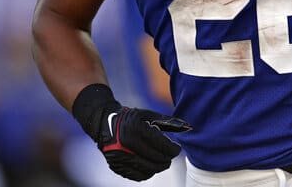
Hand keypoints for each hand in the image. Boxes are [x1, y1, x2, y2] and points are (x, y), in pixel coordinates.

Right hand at [74, 84, 190, 180]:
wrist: (104, 123)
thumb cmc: (130, 118)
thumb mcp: (148, 115)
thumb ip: (167, 122)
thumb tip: (187, 127)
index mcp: (136, 129)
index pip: (162, 145)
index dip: (174, 150)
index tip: (177, 149)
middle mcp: (127, 144)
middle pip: (157, 160)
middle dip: (168, 159)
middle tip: (170, 155)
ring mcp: (120, 157)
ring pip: (149, 170)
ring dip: (159, 166)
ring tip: (162, 160)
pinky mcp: (117, 166)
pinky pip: (138, 175)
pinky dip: (148, 172)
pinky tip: (150, 164)